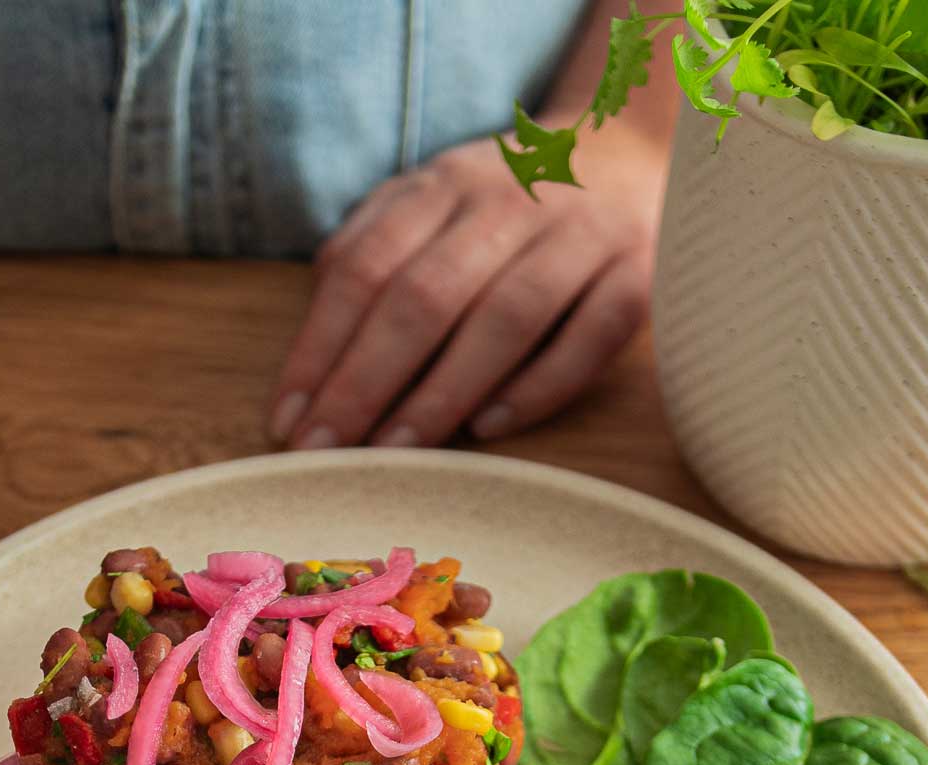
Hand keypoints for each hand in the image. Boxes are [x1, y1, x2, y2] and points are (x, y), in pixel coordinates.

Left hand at [269, 123, 668, 450]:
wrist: (627, 151)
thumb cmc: (505, 206)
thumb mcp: (430, 204)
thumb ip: (371, 252)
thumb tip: (314, 353)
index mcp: (445, 184)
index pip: (365, 268)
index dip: (320, 346)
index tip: (288, 420)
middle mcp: (512, 200)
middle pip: (426, 295)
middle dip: (365, 381)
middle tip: (326, 450)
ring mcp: (582, 234)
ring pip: (508, 316)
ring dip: (444, 391)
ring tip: (394, 451)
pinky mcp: (639, 272)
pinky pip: (590, 335)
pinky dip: (539, 385)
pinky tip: (490, 428)